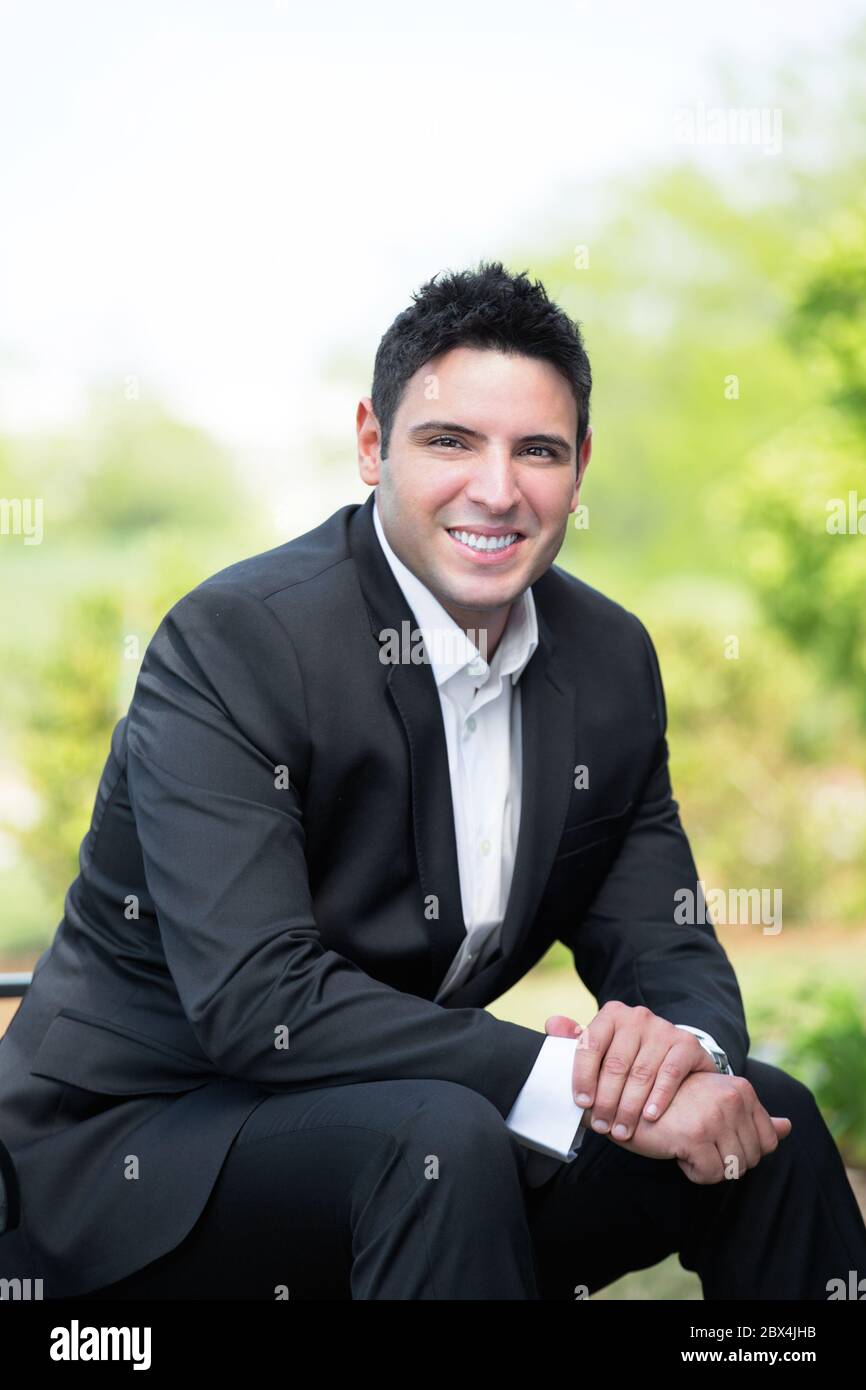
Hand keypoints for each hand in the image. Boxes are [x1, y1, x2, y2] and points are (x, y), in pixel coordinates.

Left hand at [545, 1001, 716, 1141]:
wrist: (677, 1061)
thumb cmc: (630, 1060)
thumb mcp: (603, 1049)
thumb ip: (576, 1042)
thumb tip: (551, 1025)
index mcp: (612, 1014)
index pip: (591, 1044)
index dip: (583, 1076)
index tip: (581, 1103)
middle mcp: (638, 1017)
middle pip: (616, 1064)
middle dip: (606, 1100)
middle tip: (601, 1126)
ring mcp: (664, 1028)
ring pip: (641, 1073)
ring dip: (629, 1107)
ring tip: (621, 1130)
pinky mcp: (686, 1044)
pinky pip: (669, 1074)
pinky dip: (658, 1098)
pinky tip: (649, 1117)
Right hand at [609, 1068, 791, 1183]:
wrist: (628, 1099)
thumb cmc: (672, 1103)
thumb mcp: (716, 1104)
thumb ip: (753, 1116)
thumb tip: (788, 1127)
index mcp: (741, 1088)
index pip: (768, 1142)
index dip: (741, 1149)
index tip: (714, 1134)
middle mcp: (732, 1098)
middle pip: (751, 1159)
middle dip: (724, 1159)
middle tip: (695, 1137)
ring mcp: (715, 1116)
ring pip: (732, 1169)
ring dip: (708, 1166)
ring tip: (685, 1141)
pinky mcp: (695, 1135)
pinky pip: (711, 1175)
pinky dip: (694, 1171)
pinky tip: (676, 1149)